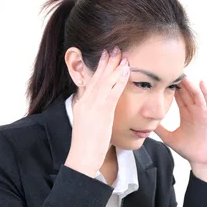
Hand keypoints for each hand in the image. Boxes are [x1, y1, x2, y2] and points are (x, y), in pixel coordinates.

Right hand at [65, 48, 129, 177]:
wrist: (81, 158)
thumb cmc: (86, 147)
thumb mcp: (87, 126)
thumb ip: (92, 115)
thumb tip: (98, 111)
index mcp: (81, 104)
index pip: (90, 82)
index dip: (99, 68)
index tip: (105, 56)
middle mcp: (85, 102)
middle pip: (97, 77)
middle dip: (107, 62)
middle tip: (115, 48)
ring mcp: (93, 106)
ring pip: (104, 81)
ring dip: (115, 66)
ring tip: (123, 54)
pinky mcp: (101, 112)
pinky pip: (112, 92)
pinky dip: (119, 79)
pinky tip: (125, 71)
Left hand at [155, 77, 206, 184]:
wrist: (201, 160)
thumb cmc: (188, 149)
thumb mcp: (169, 137)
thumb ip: (159, 129)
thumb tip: (144, 123)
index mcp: (186, 113)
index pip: (178, 96)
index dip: (171, 87)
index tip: (162, 78)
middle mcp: (195, 110)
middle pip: (187, 92)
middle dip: (180, 82)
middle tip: (171, 70)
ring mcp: (204, 112)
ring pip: (196, 95)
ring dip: (191, 85)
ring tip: (183, 76)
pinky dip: (206, 93)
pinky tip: (201, 83)